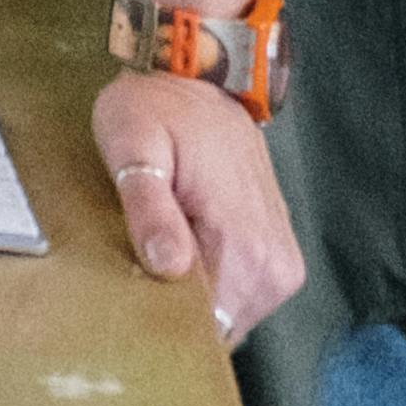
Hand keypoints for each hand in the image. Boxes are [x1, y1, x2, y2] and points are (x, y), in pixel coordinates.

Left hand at [92, 69, 304, 340]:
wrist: (202, 75)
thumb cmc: (157, 106)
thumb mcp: (133, 140)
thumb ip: (149, 204)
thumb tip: (168, 266)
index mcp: (242, 246)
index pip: (202, 331)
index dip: (159, 323)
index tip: (125, 302)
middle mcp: (274, 268)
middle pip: (215, 330)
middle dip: (173, 316)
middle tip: (131, 275)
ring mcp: (280, 267)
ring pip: (225, 318)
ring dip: (190, 301)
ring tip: (153, 256)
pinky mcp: (278, 262)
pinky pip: (237, 298)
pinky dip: (208, 287)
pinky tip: (178, 254)